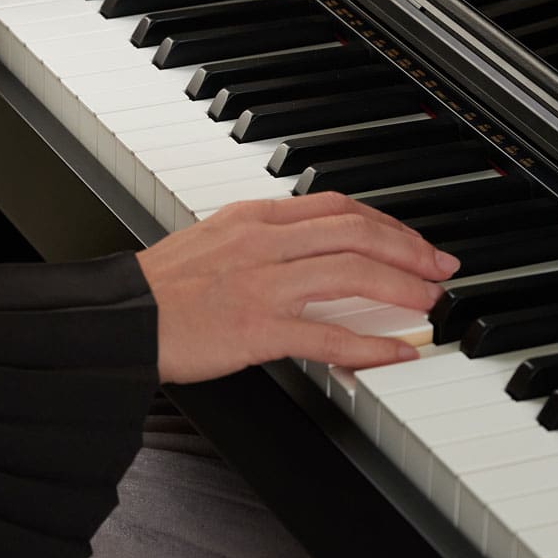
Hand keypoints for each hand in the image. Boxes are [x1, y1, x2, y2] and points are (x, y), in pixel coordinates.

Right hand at [137, 192, 459, 383]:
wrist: (118, 321)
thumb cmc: (156, 290)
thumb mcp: (209, 241)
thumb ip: (257, 239)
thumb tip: (304, 248)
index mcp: (251, 217)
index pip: (335, 205)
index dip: (384, 220)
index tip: (410, 238)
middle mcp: (262, 242)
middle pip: (355, 231)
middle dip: (408, 247)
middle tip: (439, 266)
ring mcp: (263, 285)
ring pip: (352, 272)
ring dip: (403, 285)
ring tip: (429, 301)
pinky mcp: (258, 329)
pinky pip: (330, 335)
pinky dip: (373, 345)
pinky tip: (399, 352)